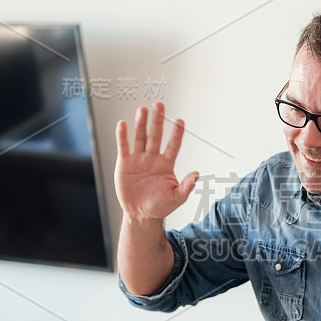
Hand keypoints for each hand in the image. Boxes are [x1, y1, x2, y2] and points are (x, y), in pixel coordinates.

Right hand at [115, 102, 198, 220]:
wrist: (140, 214)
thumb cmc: (160, 206)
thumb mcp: (177, 197)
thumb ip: (186, 185)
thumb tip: (197, 174)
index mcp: (167, 164)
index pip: (173, 145)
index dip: (177, 134)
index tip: (180, 122)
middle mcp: (153, 158)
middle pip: (156, 135)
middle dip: (158, 121)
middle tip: (159, 106)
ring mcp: (139, 159)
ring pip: (140, 137)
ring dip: (141, 123)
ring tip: (142, 110)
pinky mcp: (124, 162)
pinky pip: (124, 146)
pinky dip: (122, 135)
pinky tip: (123, 124)